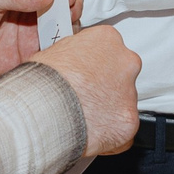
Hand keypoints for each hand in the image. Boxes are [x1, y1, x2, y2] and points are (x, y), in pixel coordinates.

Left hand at [0, 0, 79, 80]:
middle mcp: (33, 0)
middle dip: (73, 6)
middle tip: (67, 16)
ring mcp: (35, 25)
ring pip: (66, 23)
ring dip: (70, 27)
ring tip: (61, 34)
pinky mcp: (33, 48)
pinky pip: (56, 47)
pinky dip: (61, 48)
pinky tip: (54, 49)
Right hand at [30, 25, 141, 155]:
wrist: (44, 110)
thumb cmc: (43, 82)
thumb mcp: (53, 54)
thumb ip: (74, 58)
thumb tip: (70, 67)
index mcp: (107, 39)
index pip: (109, 50)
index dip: (94, 66)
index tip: (85, 75)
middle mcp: (125, 62)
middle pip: (122, 75)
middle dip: (107, 88)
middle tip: (84, 98)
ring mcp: (130, 93)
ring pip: (123, 104)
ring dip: (107, 111)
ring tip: (81, 118)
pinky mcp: (128, 122)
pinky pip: (123, 130)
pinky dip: (109, 135)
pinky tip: (89, 133)